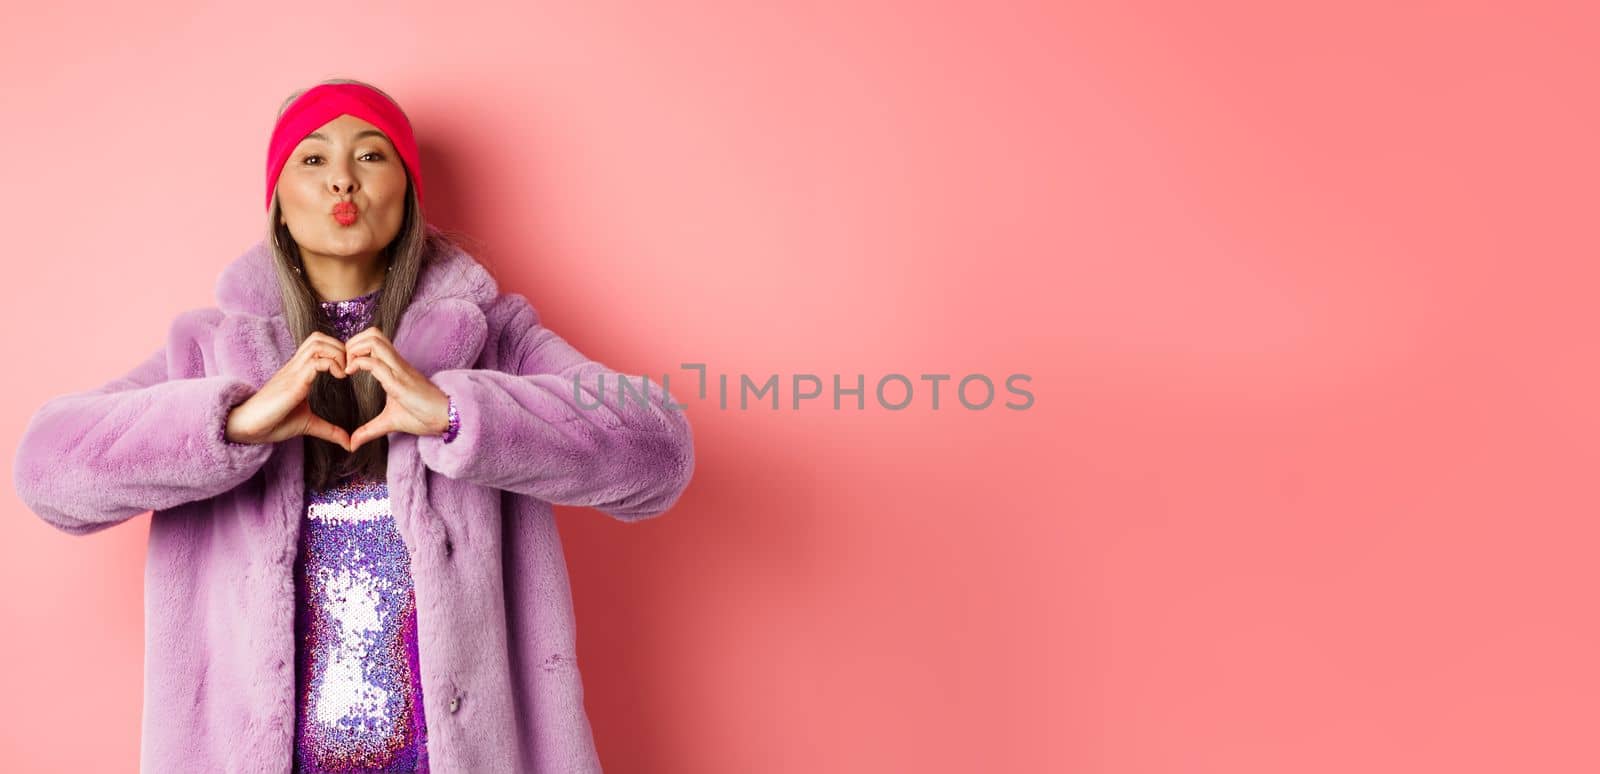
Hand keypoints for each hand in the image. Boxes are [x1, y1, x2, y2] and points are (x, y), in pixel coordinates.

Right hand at [224, 332, 354, 450]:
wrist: (247, 426)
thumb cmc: (273, 422)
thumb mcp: (308, 424)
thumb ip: (329, 430)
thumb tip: (349, 443)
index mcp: (298, 371)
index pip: (318, 345)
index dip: (338, 350)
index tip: (350, 369)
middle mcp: (295, 366)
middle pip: (318, 338)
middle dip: (340, 347)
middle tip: (350, 368)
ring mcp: (293, 371)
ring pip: (317, 343)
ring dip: (338, 353)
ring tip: (345, 372)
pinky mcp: (293, 382)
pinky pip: (316, 362)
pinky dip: (333, 364)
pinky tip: (339, 377)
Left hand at [344, 325, 452, 451]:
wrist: (446, 418)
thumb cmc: (423, 416)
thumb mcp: (390, 422)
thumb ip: (370, 430)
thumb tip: (352, 444)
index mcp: (395, 367)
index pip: (374, 340)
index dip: (356, 345)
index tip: (345, 365)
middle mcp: (396, 363)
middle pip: (373, 333)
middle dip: (352, 342)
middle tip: (344, 362)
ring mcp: (398, 370)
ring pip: (373, 341)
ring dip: (354, 349)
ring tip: (347, 367)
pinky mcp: (399, 381)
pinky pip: (376, 363)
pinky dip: (358, 363)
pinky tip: (349, 374)